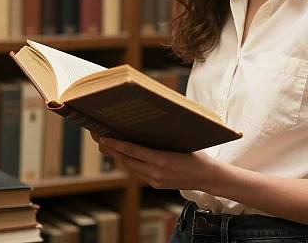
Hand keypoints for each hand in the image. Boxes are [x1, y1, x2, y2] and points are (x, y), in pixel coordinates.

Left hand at [97, 136, 220, 190]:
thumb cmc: (197, 154)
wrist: (207, 176)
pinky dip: (129, 163)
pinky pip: (138, 173)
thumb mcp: (181, 141)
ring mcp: (155, 180)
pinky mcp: (156, 184)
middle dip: (111, 150)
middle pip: (126, 160)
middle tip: (99, 138)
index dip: (116, 144)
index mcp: (161, 160)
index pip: (132, 151)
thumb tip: (148, 123)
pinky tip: (124, 156)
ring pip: (130, 168)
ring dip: (117, 157)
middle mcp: (155, 172)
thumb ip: (164, 137)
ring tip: (107, 146)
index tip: (104, 137)